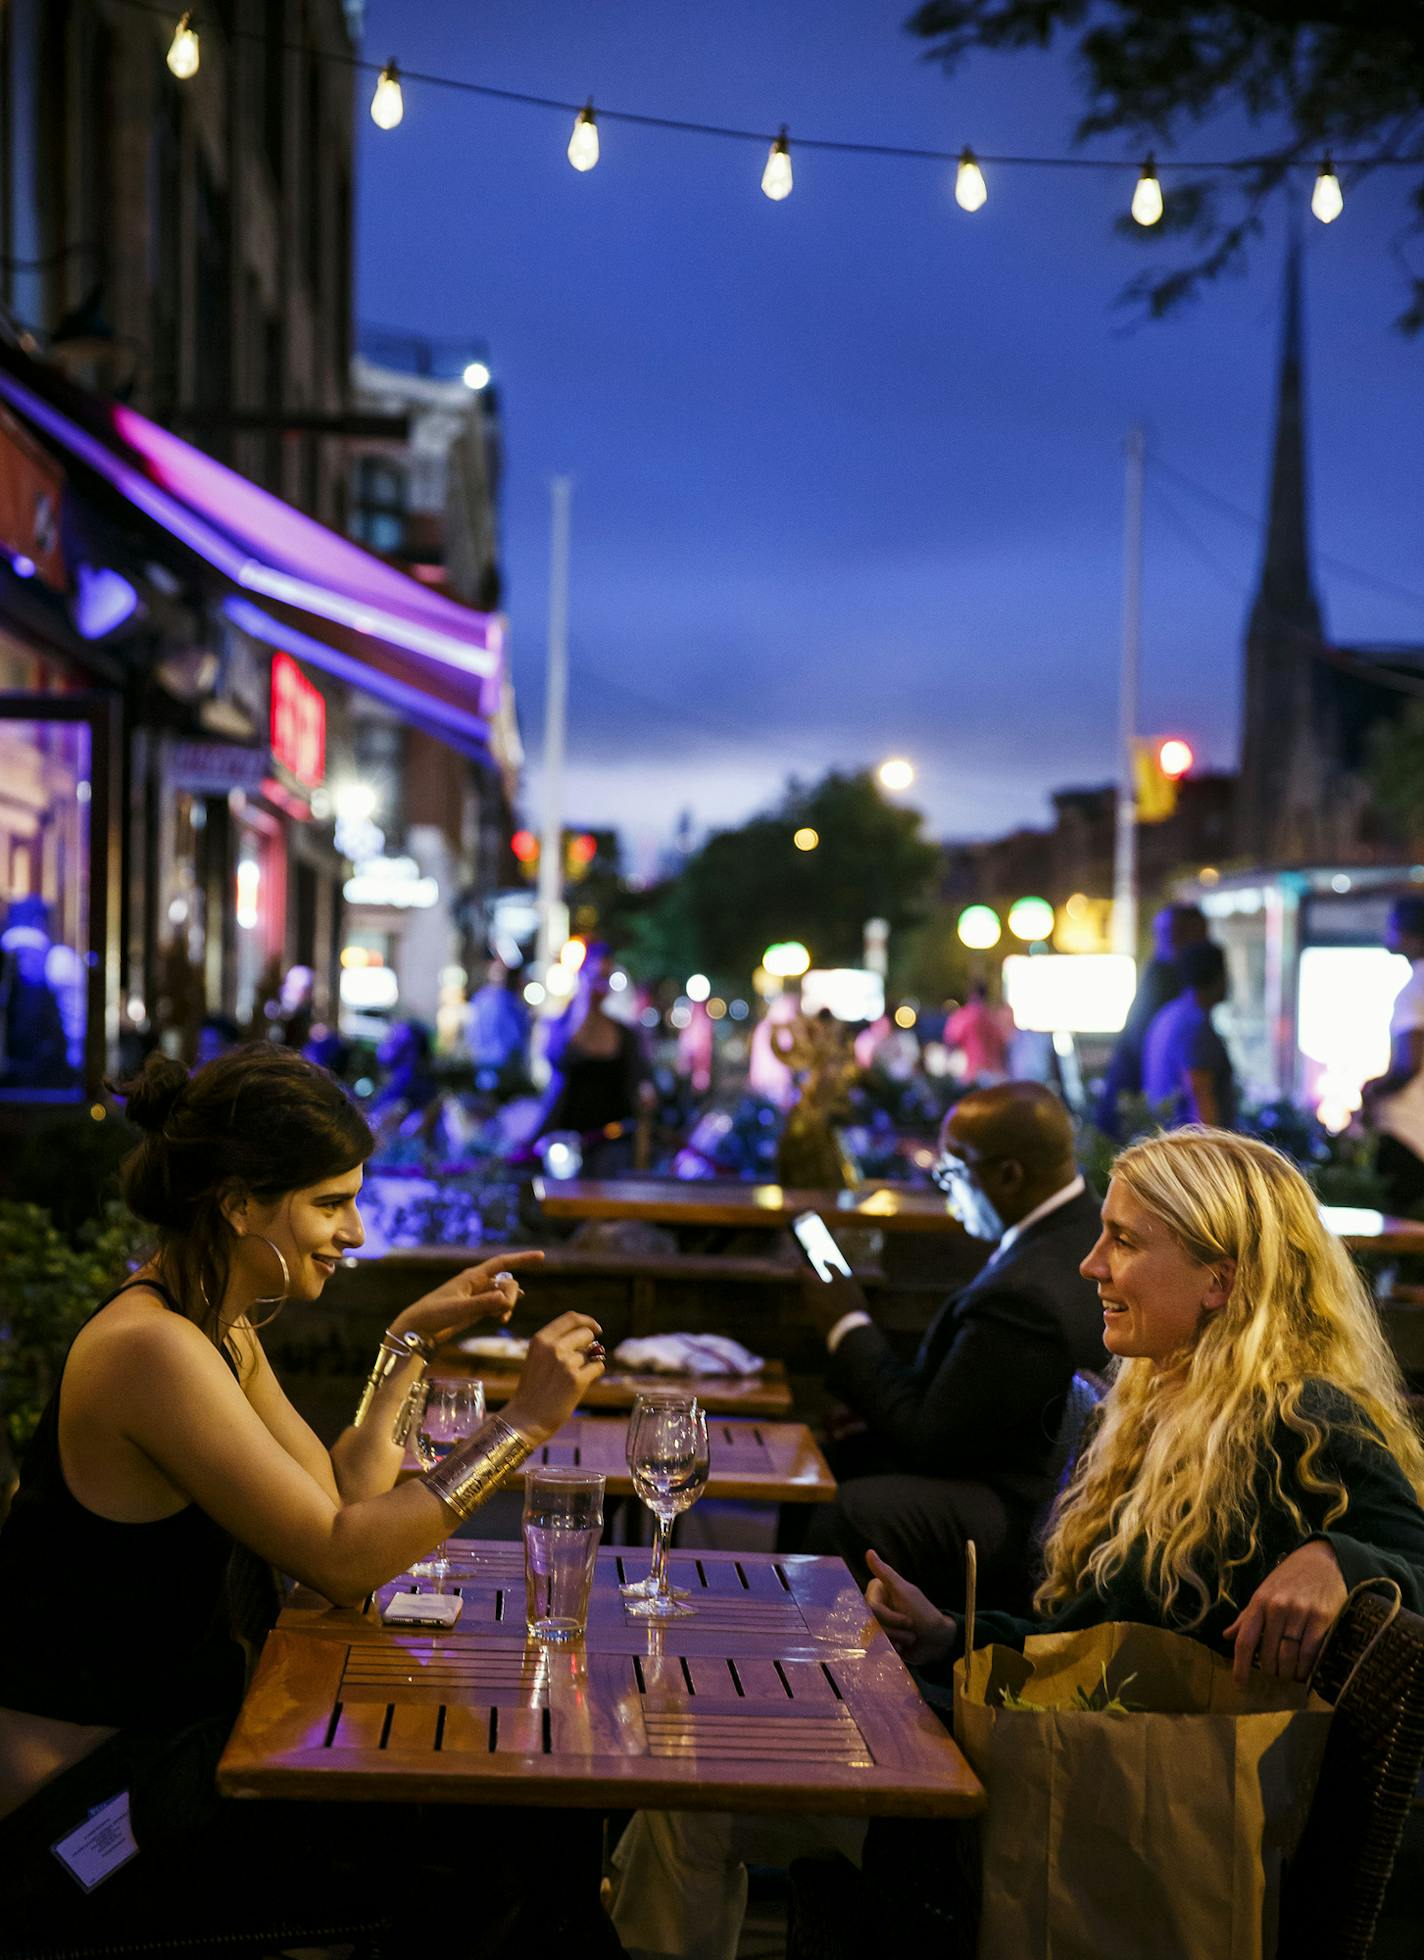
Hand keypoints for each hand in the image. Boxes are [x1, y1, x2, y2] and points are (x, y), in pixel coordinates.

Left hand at [392, 1249, 544, 1347]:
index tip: (541, 1257)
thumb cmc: (433, 1315)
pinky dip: (503, 1310)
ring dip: (508, 1304)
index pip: (502, 1263)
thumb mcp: (458, 1310)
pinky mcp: (475, 1309)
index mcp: (472, 1277)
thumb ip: (482, 1304)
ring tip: (501, 1319)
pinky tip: (502, 1318)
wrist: (417, 1329)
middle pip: (507, 1282)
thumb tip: (505, 1298)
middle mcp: (477, 1283)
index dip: (522, 1259)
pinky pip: (497, 1304)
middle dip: (511, 1295)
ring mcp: (477, 1296)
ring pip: (503, 1294)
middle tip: (504, 1313)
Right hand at [502, 1311, 605, 1444]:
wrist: (526, 1418)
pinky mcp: (577, 1379)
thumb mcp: (537, 1358)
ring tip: (571, 1379)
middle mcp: (553, 1347)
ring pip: (593, 1353)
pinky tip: (580, 1385)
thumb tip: (589, 1335)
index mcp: (541, 1339)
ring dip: (588, 1363)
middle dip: (590, 1345)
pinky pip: (598, 1367)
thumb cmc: (534, 1389)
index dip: (587, 1321)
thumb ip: (557, 1343)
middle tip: (583, 1360)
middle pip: (586, 1333)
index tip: (596, 1329)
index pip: (571, 1318)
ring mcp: (566, 1363)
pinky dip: (594, 1374)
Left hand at [802, 1268, 869, 1340]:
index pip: (801, 1271)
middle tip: (826, 1277)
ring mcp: (812, 1311)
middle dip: (815, 1281)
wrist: (849, 1330)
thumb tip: (825, 1261)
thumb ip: (833, 1268)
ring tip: (836, 1292)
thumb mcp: (844, 1280)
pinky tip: (838, 1306)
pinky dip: (825, 1305)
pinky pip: (819, 1309)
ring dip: (821, 1294)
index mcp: (813, 1286)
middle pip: (808, 1286)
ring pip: (814, 1298)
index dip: (804, 1265)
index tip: (808, 1262)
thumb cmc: (847, 1301)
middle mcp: (809, 1298)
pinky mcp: (818, 1321)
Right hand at [865, 1548, 956, 1666]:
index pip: (872, 1608)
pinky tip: (901, 1649)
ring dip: (895, 1640)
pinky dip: (891, 1650)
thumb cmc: (924, 1613)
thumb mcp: (905, 1593)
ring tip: (910, 1639)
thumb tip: (869, 1551)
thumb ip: (885, 1573)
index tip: (907, 1619)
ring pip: (873, 1638)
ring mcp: (877, 1625)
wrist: (938, 1641)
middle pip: (871, 1623)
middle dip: (894, 1630)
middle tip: (911, 1629)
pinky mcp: (881, 1641)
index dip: (889, 1617)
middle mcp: (875, 1607)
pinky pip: (876, 1648)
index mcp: (879, 1592)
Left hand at [1222, 1539, 1346, 1686]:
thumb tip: (1227, 1636)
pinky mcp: (1322, 1619)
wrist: (1323, 1560)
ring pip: (1289, 1657)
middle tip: (1274, 1676)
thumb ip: (1247, 1616)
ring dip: (1287, 1673)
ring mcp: (1300, 1613)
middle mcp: (1277, 1608)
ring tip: (1289, 1676)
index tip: (1240, 1684)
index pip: (1245, 1640)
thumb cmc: (1290, 1578)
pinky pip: (1311, 1653)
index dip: (1240, 1666)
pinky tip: (1304, 1672)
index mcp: (1259, 1602)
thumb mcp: (1264, 1592)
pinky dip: (1306, 1668)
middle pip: (1268, 1654)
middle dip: (1270, 1671)